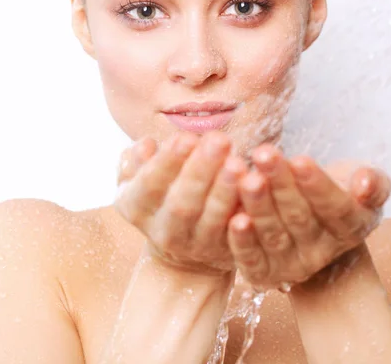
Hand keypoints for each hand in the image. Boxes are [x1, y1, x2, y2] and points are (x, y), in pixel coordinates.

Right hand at [115, 132, 247, 272]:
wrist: (181, 248)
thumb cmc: (163, 195)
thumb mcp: (142, 178)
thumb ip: (137, 160)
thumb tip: (146, 145)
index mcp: (136, 207)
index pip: (149, 184)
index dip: (167, 162)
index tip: (186, 137)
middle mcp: (163, 231)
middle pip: (181, 203)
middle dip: (200, 170)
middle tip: (219, 140)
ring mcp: (194, 245)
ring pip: (210, 220)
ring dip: (224, 190)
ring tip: (237, 162)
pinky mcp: (223, 252)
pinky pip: (235, 237)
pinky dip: (243, 215)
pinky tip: (254, 190)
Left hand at [227, 145, 389, 290]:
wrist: (315, 231)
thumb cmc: (340, 196)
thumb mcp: (366, 185)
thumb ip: (373, 182)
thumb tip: (364, 183)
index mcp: (350, 228)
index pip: (335, 207)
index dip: (317, 184)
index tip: (300, 159)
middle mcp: (321, 252)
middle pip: (299, 217)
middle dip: (280, 183)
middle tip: (264, 154)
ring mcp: (291, 265)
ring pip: (273, 234)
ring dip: (258, 206)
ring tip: (247, 179)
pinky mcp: (264, 274)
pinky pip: (252, 259)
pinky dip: (242, 241)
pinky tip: (234, 219)